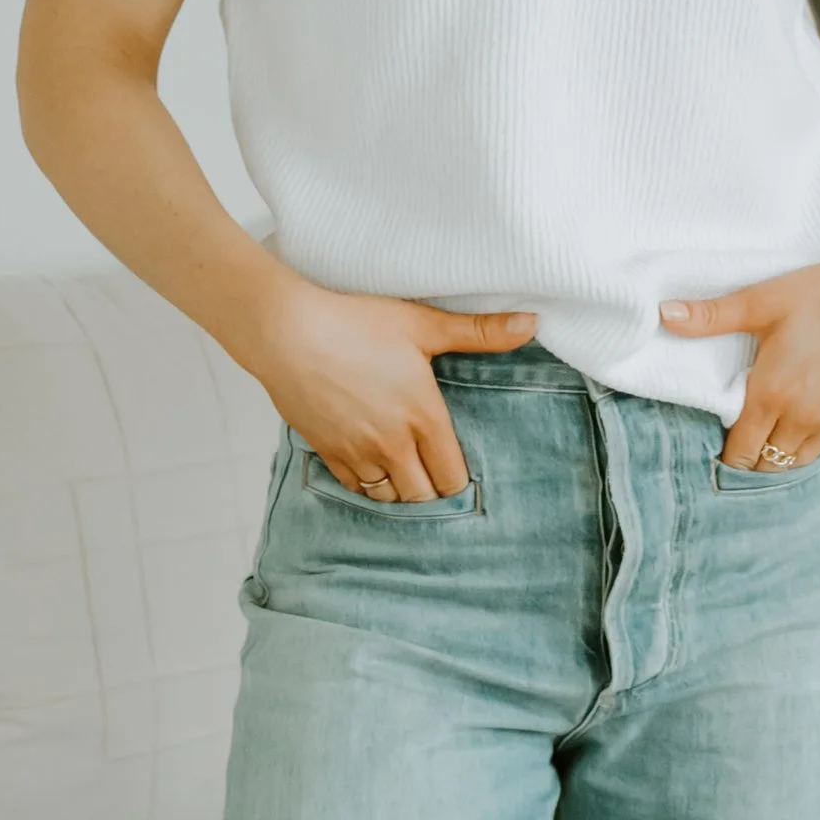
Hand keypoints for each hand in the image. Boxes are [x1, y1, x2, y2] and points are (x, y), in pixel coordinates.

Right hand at [234, 270, 537, 501]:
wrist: (288, 331)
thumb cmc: (356, 322)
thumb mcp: (422, 323)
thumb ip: (479, 332)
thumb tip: (531, 324)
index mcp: (423, 417)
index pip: (452, 478)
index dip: (460, 480)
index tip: (459, 468)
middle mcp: (392, 444)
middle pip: (423, 496)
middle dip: (432, 489)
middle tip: (435, 472)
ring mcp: (357, 453)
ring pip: (389, 497)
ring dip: (401, 489)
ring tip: (407, 470)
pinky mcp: (327, 452)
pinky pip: (356, 488)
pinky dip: (368, 483)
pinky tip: (372, 464)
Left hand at [659, 243, 819, 467]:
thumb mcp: (764, 300)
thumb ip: (711, 315)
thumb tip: (665, 314)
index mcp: (771, 395)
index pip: (740, 452)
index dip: (724, 455)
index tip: (713, 444)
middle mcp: (799, 417)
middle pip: (765, 464)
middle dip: (747, 459)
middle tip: (734, 440)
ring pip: (793, 461)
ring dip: (776, 458)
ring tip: (762, 438)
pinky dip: (803, 449)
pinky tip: (795, 431)